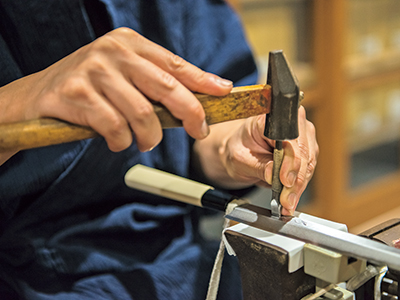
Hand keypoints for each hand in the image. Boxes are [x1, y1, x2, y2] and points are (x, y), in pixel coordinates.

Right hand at [0, 27, 232, 151]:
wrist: (37, 96)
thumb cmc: (90, 89)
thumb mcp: (124, 77)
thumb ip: (157, 83)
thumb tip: (204, 94)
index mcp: (129, 43)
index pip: (175, 64)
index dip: (203, 81)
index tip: (224, 93)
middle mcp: (112, 51)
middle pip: (165, 87)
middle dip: (189, 114)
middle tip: (198, 131)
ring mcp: (93, 70)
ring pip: (142, 113)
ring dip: (149, 137)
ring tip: (144, 142)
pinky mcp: (75, 93)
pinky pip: (114, 127)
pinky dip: (120, 141)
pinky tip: (115, 140)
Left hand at [216, 106, 318, 214]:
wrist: (241, 152)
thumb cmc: (239, 150)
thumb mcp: (240, 159)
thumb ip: (258, 166)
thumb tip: (273, 175)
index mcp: (271, 118)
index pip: (288, 139)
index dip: (290, 161)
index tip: (285, 181)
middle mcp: (292, 122)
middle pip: (303, 152)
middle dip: (295, 180)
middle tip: (286, 201)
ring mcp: (303, 135)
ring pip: (308, 163)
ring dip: (299, 186)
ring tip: (287, 203)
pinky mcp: (307, 150)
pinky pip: (307, 170)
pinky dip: (299, 186)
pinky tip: (290, 198)